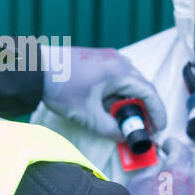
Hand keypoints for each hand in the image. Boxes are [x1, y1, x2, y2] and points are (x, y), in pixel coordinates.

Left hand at [40, 45, 167, 138]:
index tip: (159, 128)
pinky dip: (118, 93)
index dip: (157, 112)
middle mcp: (118, 60)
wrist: (34, 69)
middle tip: (143, 128)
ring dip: (129, 101)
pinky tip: (110, 107)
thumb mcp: (88, 115)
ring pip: (128, 82)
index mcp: (120, 71)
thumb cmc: (61, 88)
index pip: (149, 92)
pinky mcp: (96, 60)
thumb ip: (110, 129)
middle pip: (141, 87)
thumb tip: (124, 137)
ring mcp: (107, 58)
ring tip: (125, 121)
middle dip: (144, 109)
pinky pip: (116, 78)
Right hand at [125, 139, 194, 194]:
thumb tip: (157, 169)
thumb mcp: (137, 183)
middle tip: (177, 159)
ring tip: (172, 186)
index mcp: (179, 172)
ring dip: (189, 181)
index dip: (173, 144)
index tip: (168, 145)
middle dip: (190, 159)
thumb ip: (151, 171)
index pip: (181, 149)